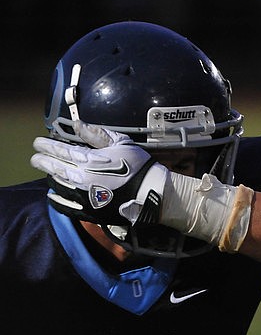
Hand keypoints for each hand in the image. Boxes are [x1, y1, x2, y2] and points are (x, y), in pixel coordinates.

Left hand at [30, 121, 167, 225]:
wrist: (151, 193)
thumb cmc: (138, 166)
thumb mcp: (121, 143)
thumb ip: (97, 134)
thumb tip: (78, 124)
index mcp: (89, 160)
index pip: (60, 150)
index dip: (46, 145)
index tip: (37, 143)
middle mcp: (81, 178)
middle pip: (53, 167)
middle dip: (41, 161)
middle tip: (35, 158)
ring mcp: (82, 196)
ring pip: (56, 184)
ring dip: (50, 177)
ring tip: (48, 172)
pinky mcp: (87, 210)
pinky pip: (64, 205)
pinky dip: (55, 199)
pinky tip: (52, 194)